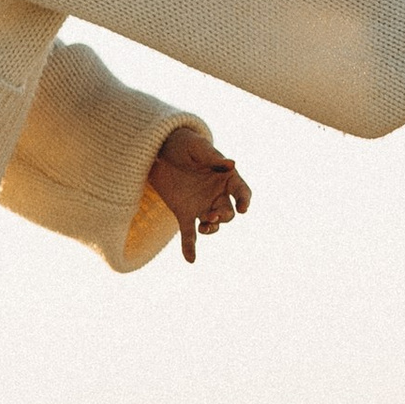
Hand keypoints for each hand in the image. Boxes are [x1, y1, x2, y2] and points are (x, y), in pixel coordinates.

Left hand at [148, 125, 251, 262]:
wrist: (160, 149)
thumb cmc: (183, 143)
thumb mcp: (197, 147)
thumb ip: (212, 157)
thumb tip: (232, 164)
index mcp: (226, 177)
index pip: (242, 191)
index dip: (245, 200)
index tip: (243, 208)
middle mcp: (217, 194)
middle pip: (228, 212)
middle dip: (223, 217)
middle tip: (211, 216)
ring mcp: (201, 205)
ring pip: (212, 224)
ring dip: (211, 229)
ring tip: (203, 227)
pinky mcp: (184, 212)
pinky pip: (189, 234)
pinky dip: (189, 247)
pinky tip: (190, 259)